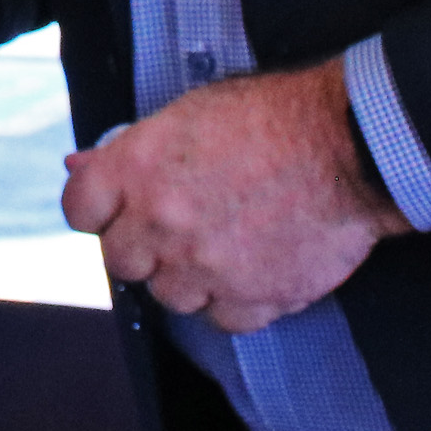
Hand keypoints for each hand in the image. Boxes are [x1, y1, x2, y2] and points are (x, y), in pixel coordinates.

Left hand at [60, 58, 409, 331]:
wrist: (352, 146)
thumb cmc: (274, 117)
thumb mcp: (190, 112)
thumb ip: (130, 147)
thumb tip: (79, 165)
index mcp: (138, 169)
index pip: (79, 210)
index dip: (98, 210)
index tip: (117, 209)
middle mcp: (161, 223)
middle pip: (121, 261)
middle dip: (143, 245)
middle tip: (179, 225)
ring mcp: (205, 266)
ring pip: (169, 296)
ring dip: (189, 276)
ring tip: (224, 243)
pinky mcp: (251, 298)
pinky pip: (222, 319)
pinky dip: (234, 299)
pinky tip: (253, 267)